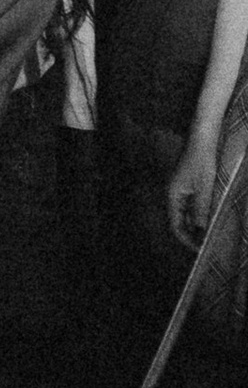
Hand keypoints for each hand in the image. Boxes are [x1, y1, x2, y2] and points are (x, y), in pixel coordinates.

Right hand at [168, 133, 224, 247]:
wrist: (204, 138)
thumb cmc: (202, 162)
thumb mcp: (204, 189)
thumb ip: (201, 211)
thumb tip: (201, 231)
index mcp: (173, 196)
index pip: (176, 225)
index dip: (187, 240)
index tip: (200, 250)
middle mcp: (175, 194)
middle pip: (181, 221)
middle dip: (193, 235)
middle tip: (209, 245)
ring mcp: (183, 189)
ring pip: (189, 214)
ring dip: (199, 225)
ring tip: (213, 234)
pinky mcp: (191, 184)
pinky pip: (194, 205)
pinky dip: (202, 214)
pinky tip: (213, 218)